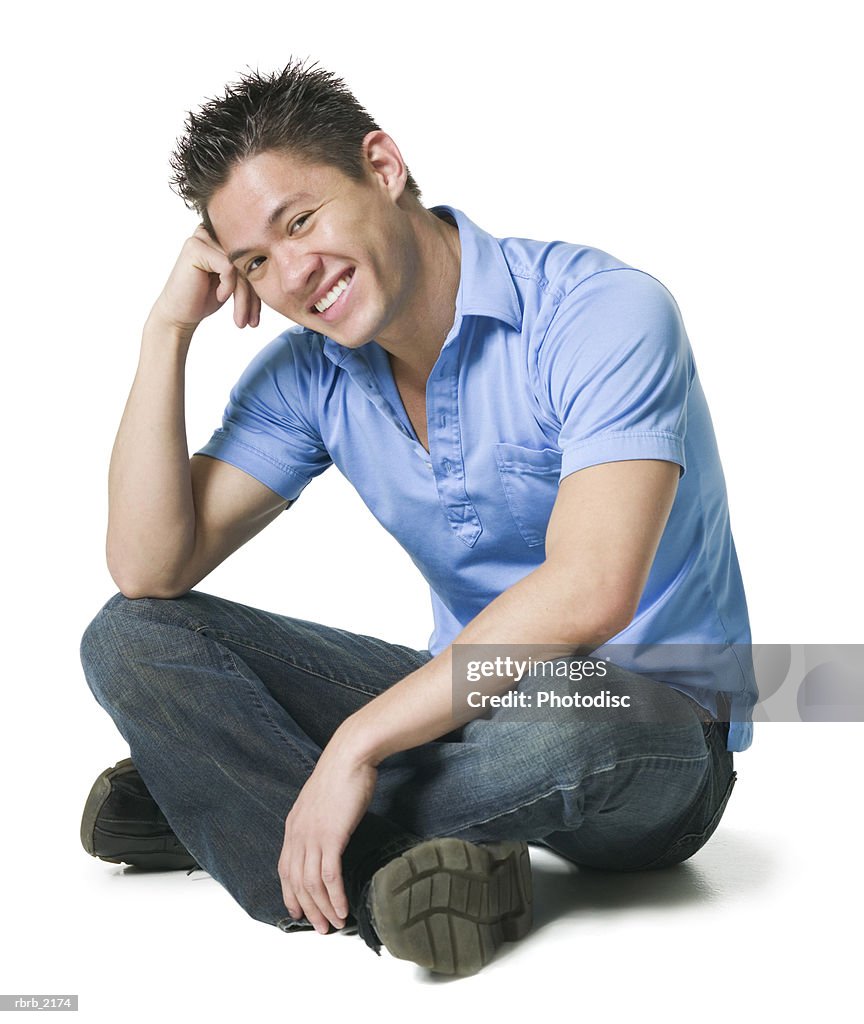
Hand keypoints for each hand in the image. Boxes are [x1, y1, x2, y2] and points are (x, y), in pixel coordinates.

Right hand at [149, 225, 260, 337]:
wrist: (180, 314)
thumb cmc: (207, 297)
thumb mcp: (237, 282)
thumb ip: (253, 268)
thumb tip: (282, 264)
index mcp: (223, 236)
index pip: (253, 257)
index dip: (259, 285)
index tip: (257, 314)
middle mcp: (212, 231)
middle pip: (247, 260)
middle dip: (253, 295)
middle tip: (252, 321)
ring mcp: (202, 237)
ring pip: (240, 265)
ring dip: (244, 297)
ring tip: (242, 320)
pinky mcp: (196, 247)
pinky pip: (228, 267)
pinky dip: (228, 286)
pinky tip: (220, 297)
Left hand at [278, 747, 377, 933]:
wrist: (350, 755)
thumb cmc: (342, 772)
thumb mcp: (322, 799)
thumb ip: (319, 818)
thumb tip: (328, 832)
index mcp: (294, 825)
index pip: (285, 868)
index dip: (290, 893)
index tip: (298, 911)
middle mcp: (298, 834)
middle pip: (296, 882)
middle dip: (308, 909)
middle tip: (321, 928)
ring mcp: (313, 836)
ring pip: (311, 884)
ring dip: (323, 908)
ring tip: (334, 925)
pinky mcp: (331, 836)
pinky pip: (329, 876)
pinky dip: (335, 897)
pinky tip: (343, 909)